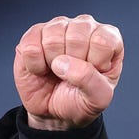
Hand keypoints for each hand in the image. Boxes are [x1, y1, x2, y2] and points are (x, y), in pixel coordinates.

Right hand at [13, 14, 123, 129]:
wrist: (53, 111)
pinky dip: (35, 66)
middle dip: (73, 66)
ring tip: (58, 71)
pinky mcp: (33, 34)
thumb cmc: (81, 100)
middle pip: (76, 38)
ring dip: (53, 65)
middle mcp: (84, 27)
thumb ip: (91, 81)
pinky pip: (30, 46)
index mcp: (108, 39)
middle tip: (72, 75)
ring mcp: (58, 27)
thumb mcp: (98, 99)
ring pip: (52, 39)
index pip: (103, 42)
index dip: (95, 64)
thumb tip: (63, 62)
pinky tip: (42, 68)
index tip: (93, 75)